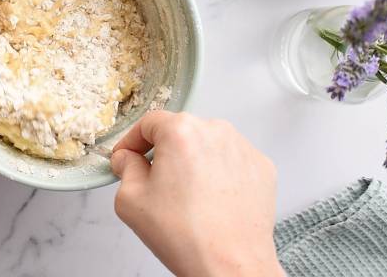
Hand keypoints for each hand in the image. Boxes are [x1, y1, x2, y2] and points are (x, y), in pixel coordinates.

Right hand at [111, 111, 283, 276]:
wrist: (231, 266)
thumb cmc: (186, 236)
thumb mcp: (131, 200)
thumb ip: (125, 169)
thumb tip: (128, 159)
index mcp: (181, 131)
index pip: (148, 123)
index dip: (132, 142)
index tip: (127, 157)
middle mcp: (216, 131)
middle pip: (180, 132)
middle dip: (164, 153)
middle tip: (155, 182)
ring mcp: (243, 148)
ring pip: (206, 145)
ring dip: (193, 162)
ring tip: (186, 197)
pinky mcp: (261, 167)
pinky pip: (231, 161)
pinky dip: (218, 174)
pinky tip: (210, 200)